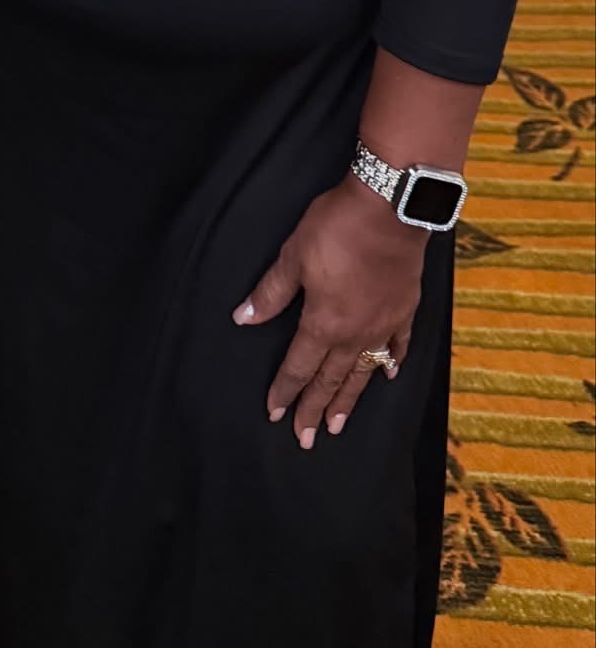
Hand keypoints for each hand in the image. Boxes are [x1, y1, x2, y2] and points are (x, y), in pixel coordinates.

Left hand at [233, 177, 426, 447]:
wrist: (390, 209)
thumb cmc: (337, 229)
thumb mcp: (293, 256)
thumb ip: (271, 292)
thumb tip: (243, 317)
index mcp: (323, 323)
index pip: (298, 366)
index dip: (285, 391)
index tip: (275, 413)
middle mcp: (355, 333)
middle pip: (330, 379)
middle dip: (314, 409)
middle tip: (306, 439)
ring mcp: (383, 324)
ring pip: (363, 371)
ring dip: (349, 399)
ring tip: (338, 425)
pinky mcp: (404, 309)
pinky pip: (397, 345)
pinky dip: (391, 362)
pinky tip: (389, 373)